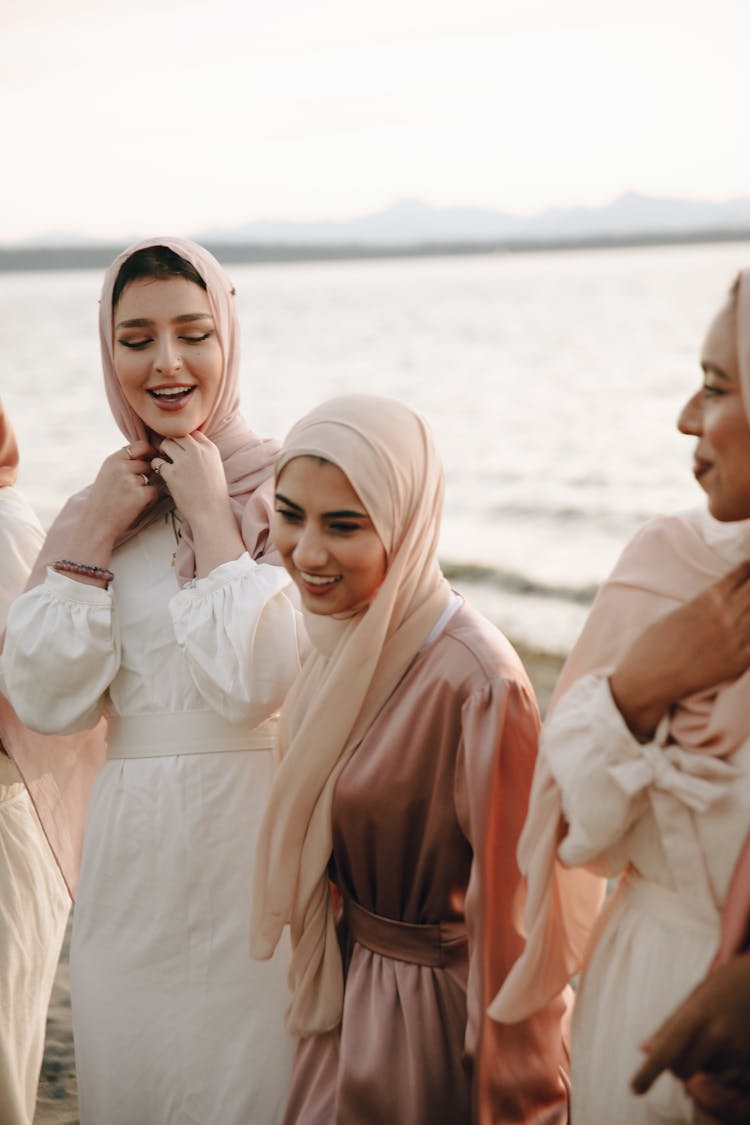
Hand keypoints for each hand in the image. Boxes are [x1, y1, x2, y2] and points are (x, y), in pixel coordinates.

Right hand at [72, 441, 160, 561]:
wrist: (96, 524)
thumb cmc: (102, 500)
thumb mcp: (107, 474)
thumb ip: (123, 462)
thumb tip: (148, 452)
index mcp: (113, 460)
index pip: (140, 446)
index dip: (149, 452)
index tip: (150, 460)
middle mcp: (121, 467)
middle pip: (148, 463)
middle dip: (147, 474)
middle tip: (135, 488)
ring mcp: (131, 481)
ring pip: (153, 477)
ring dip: (148, 486)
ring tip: (131, 498)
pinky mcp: (140, 495)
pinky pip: (156, 491)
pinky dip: (151, 498)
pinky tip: (137, 505)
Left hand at [152, 433, 243, 576]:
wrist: (211, 513)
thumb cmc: (214, 494)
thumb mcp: (215, 468)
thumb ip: (204, 455)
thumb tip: (188, 448)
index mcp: (210, 449)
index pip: (193, 433)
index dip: (185, 440)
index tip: (181, 449)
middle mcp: (197, 451)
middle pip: (178, 435)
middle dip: (171, 442)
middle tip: (169, 453)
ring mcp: (184, 461)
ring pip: (166, 444)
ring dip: (162, 452)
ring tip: (164, 462)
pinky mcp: (172, 473)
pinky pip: (157, 462)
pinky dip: (156, 466)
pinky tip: (160, 474)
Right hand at [610, 560, 749, 737]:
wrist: (649, 678)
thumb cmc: (653, 646)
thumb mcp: (675, 615)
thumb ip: (699, 606)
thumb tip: (713, 603)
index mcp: (705, 601)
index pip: (736, 578)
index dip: (748, 569)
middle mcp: (723, 617)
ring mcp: (732, 641)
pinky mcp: (735, 663)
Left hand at [631, 952, 749, 1122]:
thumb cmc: (720, 988)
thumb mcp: (691, 999)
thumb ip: (669, 1026)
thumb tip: (643, 1048)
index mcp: (696, 1014)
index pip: (667, 1050)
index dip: (649, 1072)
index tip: (635, 1088)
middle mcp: (717, 1035)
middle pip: (682, 1071)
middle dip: (677, 1066)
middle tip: (685, 1044)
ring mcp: (736, 1050)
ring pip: (703, 1076)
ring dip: (700, 1066)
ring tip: (713, 1037)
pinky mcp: (748, 1061)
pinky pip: (721, 1077)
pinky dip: (717, 1069)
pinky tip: (726, 1045)